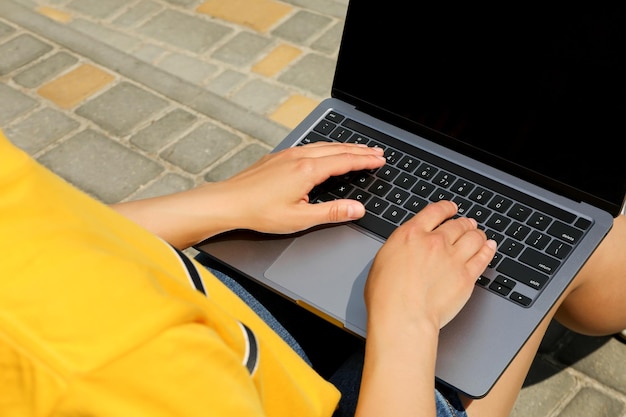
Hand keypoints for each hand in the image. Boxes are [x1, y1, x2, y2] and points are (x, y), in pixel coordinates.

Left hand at [214, 142, 385, 233]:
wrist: (228, 202)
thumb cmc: (259, 212)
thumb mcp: (300, 218)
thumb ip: (332, 212)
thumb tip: (357, 209)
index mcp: (308, 170)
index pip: (345, 161)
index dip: (365, 160)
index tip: (380, 159)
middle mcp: (299, 157)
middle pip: (337, 149)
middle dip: (359, 150)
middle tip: (376, 152)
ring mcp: (287, 154)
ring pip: (323, 145)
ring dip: (343, 147)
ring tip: (357, 149)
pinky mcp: (277, 157)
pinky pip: (309, 146)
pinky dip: (326, 147)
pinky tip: (325, 151)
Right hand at [365, 200, 496, 331]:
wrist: (403, 316)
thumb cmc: (386, 295)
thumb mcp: (384, 258)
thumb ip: (401, 246)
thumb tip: (407, 247)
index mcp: (412, 234)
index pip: (435, 212)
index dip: (446, 208)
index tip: (451, 208)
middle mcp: (435, 242)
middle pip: (457, 225)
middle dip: (463, 223)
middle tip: (467, 223)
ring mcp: (453, 258)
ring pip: (473, 237)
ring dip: (477, 234)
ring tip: (479, 234)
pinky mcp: (466, 276)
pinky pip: (483, 257)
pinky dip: (488, 249)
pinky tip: (489, 247)